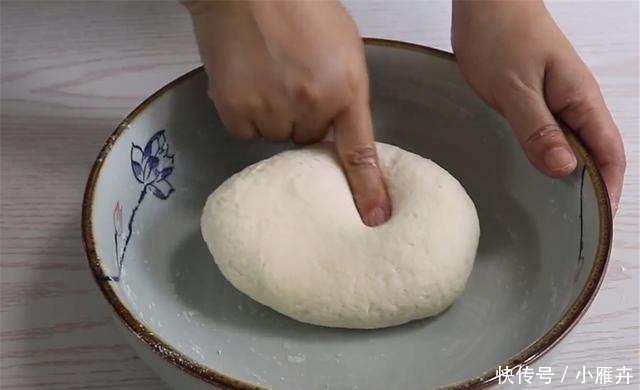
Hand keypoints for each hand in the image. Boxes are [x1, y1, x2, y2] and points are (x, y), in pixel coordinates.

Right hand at [182, 0, 390, 225]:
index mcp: (345, 87)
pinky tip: (247, 81)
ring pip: (277, 136)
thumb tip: (335, 124)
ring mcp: (271, 108)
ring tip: (267, 74)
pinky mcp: (235, 108)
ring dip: (274, 115)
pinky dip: (247, 112)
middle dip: (303, 118)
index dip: (367, 189)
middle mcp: (310, 104)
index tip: (374, 217)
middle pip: (309, 140)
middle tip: (292, 79)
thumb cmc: (300, 6)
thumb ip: (344, 89)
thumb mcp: (343, 45)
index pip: (359, 151)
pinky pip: (247, 132)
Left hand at [452, 0, 625, 212]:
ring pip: (572, 147)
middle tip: (573, 230)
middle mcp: (575, 104)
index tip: (598, 226)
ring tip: (555, 214)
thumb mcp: (515, 87)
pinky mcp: (535, 99)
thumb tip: (566, 170)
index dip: (608, 190)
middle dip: (591, 192)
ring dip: (569, 178)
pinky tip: (533, 175)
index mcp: (580, 101)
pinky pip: (550, 135)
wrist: (486, 1)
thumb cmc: (501, 35)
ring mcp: (555, 101)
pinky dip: (548, 159)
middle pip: (595, 155)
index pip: (609, 154)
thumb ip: (538, 129)